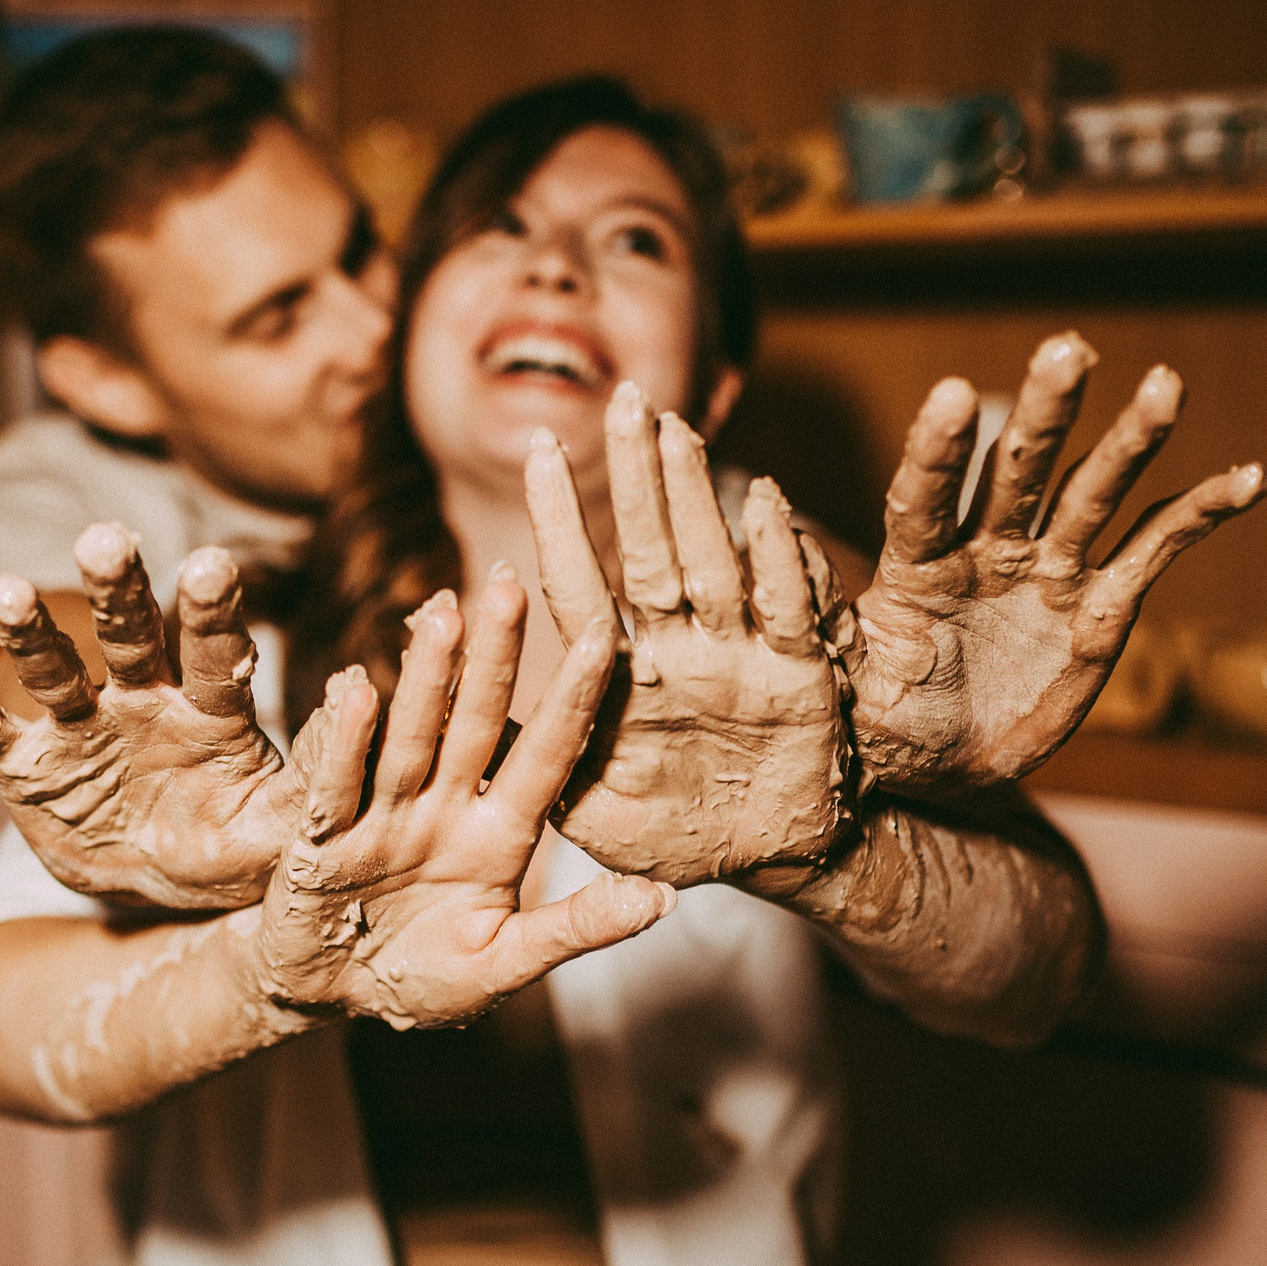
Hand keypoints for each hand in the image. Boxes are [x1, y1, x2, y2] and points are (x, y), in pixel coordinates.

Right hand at [0, 524, 297, 908]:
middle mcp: (144, 698)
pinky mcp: (27, 762)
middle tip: (109, 538)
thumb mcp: (282, 833)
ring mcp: (81, 725)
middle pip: (130, 634)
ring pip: (51, 666)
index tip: (212, 564)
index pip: (215, 650)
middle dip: (118, 591)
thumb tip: (359, 709)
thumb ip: (316, 783)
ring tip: (7, 590)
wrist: (168, 885)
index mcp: (214, 709)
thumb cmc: (235, 847)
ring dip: (28, 630)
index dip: (211, 612)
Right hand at [253, 578, 673, 1029]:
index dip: (571, 701)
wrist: (329, 997)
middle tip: (509, 588)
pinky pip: (337, 789)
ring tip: (440, 616)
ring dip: (424, 680)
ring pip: (410, 739)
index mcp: (500, 835)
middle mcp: (445, 810)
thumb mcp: (505, 963)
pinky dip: (345, 745)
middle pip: (474, 724)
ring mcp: (383, 818)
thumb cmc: (423, 980)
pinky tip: (354, 691)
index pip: (544, 757)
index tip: (605, 640)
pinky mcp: (323, 842)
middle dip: (492, 659)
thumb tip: (662, 900)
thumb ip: (575, 929)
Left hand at [523, 383, 860, 887]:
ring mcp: (738, 657)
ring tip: (676, 431)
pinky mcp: (799, 679)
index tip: (535, 452)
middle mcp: (679, 651)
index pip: (579, 587)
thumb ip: (533, 760)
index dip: (561, 523)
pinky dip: (782, 558)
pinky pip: (789, 611)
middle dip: (637, 479)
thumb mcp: (588, 811)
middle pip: (650, 553)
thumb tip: (468, 716)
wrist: (764, 865)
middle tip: (623, 400)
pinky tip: (765, 501)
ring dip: (696, 499)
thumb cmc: (670, 836)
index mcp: (621, 678)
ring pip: (713, 563)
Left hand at [849, 332, 1266, 789]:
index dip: (938, 451)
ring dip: (1131, 440)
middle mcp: (986, 550)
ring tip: (1165, 383)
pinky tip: (1249, 478)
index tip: (952, 394)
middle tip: (1067, 346)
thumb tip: (782, 539)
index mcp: (916, 566)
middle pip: (1018, 469)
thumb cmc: (880, 725)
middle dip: (1043, 410)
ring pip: (1092, 491)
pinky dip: (1199, 514)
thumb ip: (823, 618)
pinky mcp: (1100, 605)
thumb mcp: (842, 686)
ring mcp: (1047, 571)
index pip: (924, 497)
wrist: (940, 770)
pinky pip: (1154, 549)